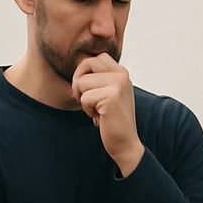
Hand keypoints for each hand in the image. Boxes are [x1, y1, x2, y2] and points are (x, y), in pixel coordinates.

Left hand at [73, 54, 143, 175]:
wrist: (125, 143)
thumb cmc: (112, 120)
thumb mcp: (108, 93)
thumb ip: (98, 78)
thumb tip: (77, 63)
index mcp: (122, 73)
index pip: (94, 58)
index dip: (84, 72)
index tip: (89, 90)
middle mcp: (122, 75)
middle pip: (86, 64)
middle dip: (79, 82)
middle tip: (88, 100)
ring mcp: (118, 84)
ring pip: (81, 82)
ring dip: (84, 100)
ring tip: (98, 110)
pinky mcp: (111, 97)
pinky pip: (84, 98)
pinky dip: (88, 110)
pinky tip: (100, 117)